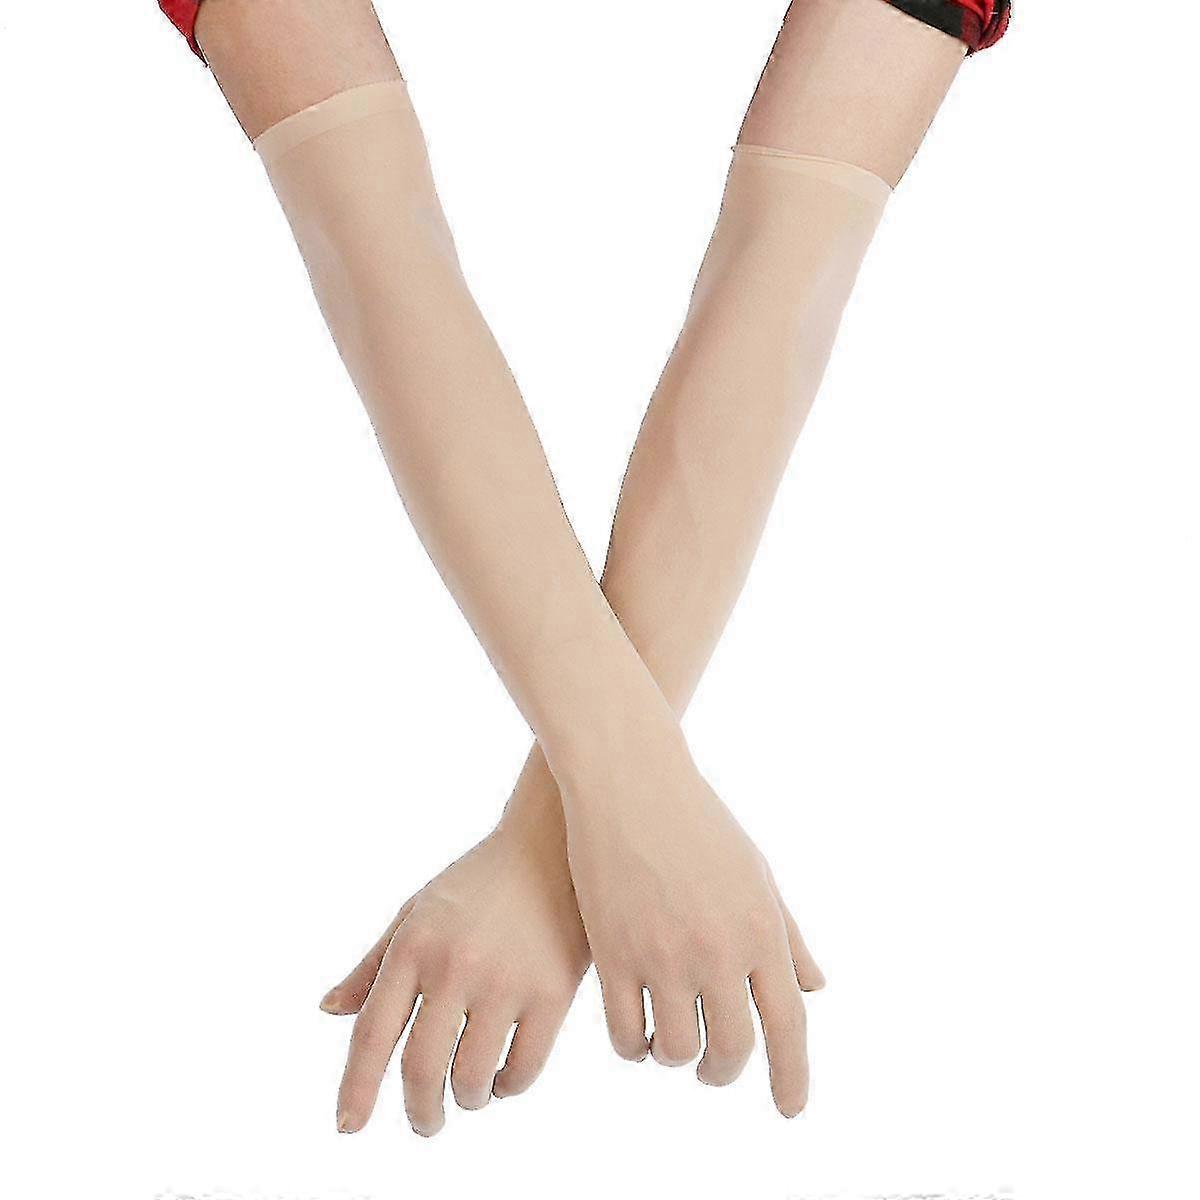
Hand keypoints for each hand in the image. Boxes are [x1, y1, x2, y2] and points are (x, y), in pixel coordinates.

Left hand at [323, 802, 590, 1136]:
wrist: (552, 844)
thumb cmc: (479, 882)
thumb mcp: (418, 911)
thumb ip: (374, 965)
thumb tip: (329, 1010)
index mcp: (414, 947)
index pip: (373, 1034)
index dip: (357, 1087)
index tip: (347, 1126)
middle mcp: (454, 966)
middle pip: (421, 1070)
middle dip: (419, 1113)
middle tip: (426, 1124)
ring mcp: (505, 980)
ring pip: (472, 1078)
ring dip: (468, 1100)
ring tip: (471, 1094)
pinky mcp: (553, 991)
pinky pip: (523, 1069)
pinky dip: (509, 1088)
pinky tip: (505, 1078)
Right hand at [561, 733, 824, 1115]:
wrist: (630, 780)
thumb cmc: (698, 822)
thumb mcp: (756, 874)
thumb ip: (786, 936)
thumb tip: (815, 991)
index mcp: (762, 931)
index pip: (789, 1027)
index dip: (792, 1077)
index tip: (790, 1110)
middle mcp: (719, 951)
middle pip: (732, 1049)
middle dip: (724, 1073)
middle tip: (713, 1071)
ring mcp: (663, 955)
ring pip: (677, 1050)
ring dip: (677, 1059)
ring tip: (671, 1047)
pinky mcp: (613, 954)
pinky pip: (626, 1034)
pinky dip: (634, 1047)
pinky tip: (636, 1036)